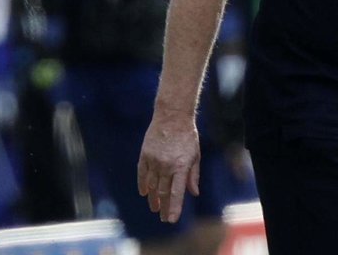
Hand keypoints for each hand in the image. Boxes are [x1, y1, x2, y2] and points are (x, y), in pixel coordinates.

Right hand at [137, 108, 199, 222]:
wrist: (172, 117)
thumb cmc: (187, 136)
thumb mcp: (195, 154)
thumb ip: (193, 175)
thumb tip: (194, 193)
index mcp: (181, 166)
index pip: (176, 192)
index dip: (173, 207)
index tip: (171, 220)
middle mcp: (167, 165)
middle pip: (163, 192)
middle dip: (163, 206)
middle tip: (163, 217)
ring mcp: (154, 160)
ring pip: (152, 185)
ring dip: (154, 198)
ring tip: (155, 207)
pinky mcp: (145, 155)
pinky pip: (142, 174)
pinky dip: (143, 184)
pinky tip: (145, 193)